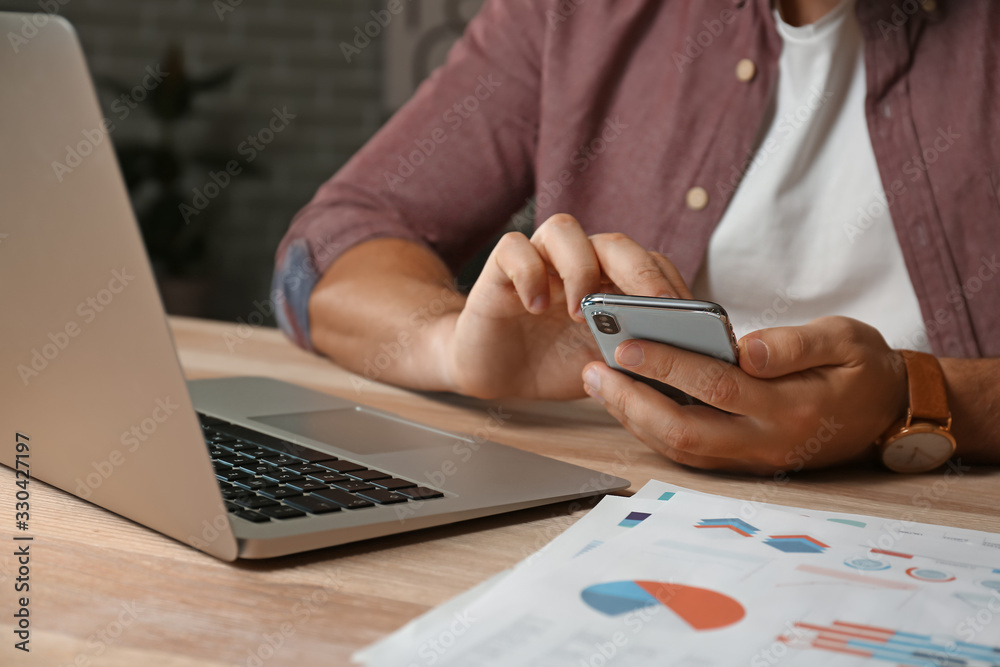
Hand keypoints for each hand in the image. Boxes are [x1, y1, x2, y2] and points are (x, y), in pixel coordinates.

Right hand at [444, 214, 690, 398]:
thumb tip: (677, 357)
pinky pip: (514, 248)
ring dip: (580, 269)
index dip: (667, 286)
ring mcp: (540, 260)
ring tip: (579, 315)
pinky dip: (529, 274)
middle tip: (649, 309)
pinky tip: (535, 307)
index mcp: (611, 281)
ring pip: (564, 229)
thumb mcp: (602, 365)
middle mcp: (579, 262)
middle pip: (614, 243)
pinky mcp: (500, 269)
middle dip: (638, 273)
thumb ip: (633, 353)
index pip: (649, 264)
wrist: (495, 372)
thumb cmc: (552, 362)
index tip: (682, 318)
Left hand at [581, 317, 908, 474]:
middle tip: (593, 369)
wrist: (887, 414)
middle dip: (631, 401)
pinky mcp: (741, 461)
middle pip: (683, 431)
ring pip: (678, 447)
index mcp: (790, 408)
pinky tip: (626, 399)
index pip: (716, 386)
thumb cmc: (862, 369)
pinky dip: (650, 428)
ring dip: (632, 417)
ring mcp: (750, 458)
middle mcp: (765, 442)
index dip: (667, 365)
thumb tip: (747, 349)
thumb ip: (797, 344)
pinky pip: (687, 451)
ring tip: (598, 380)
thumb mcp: (846, 341)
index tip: (626, 343)